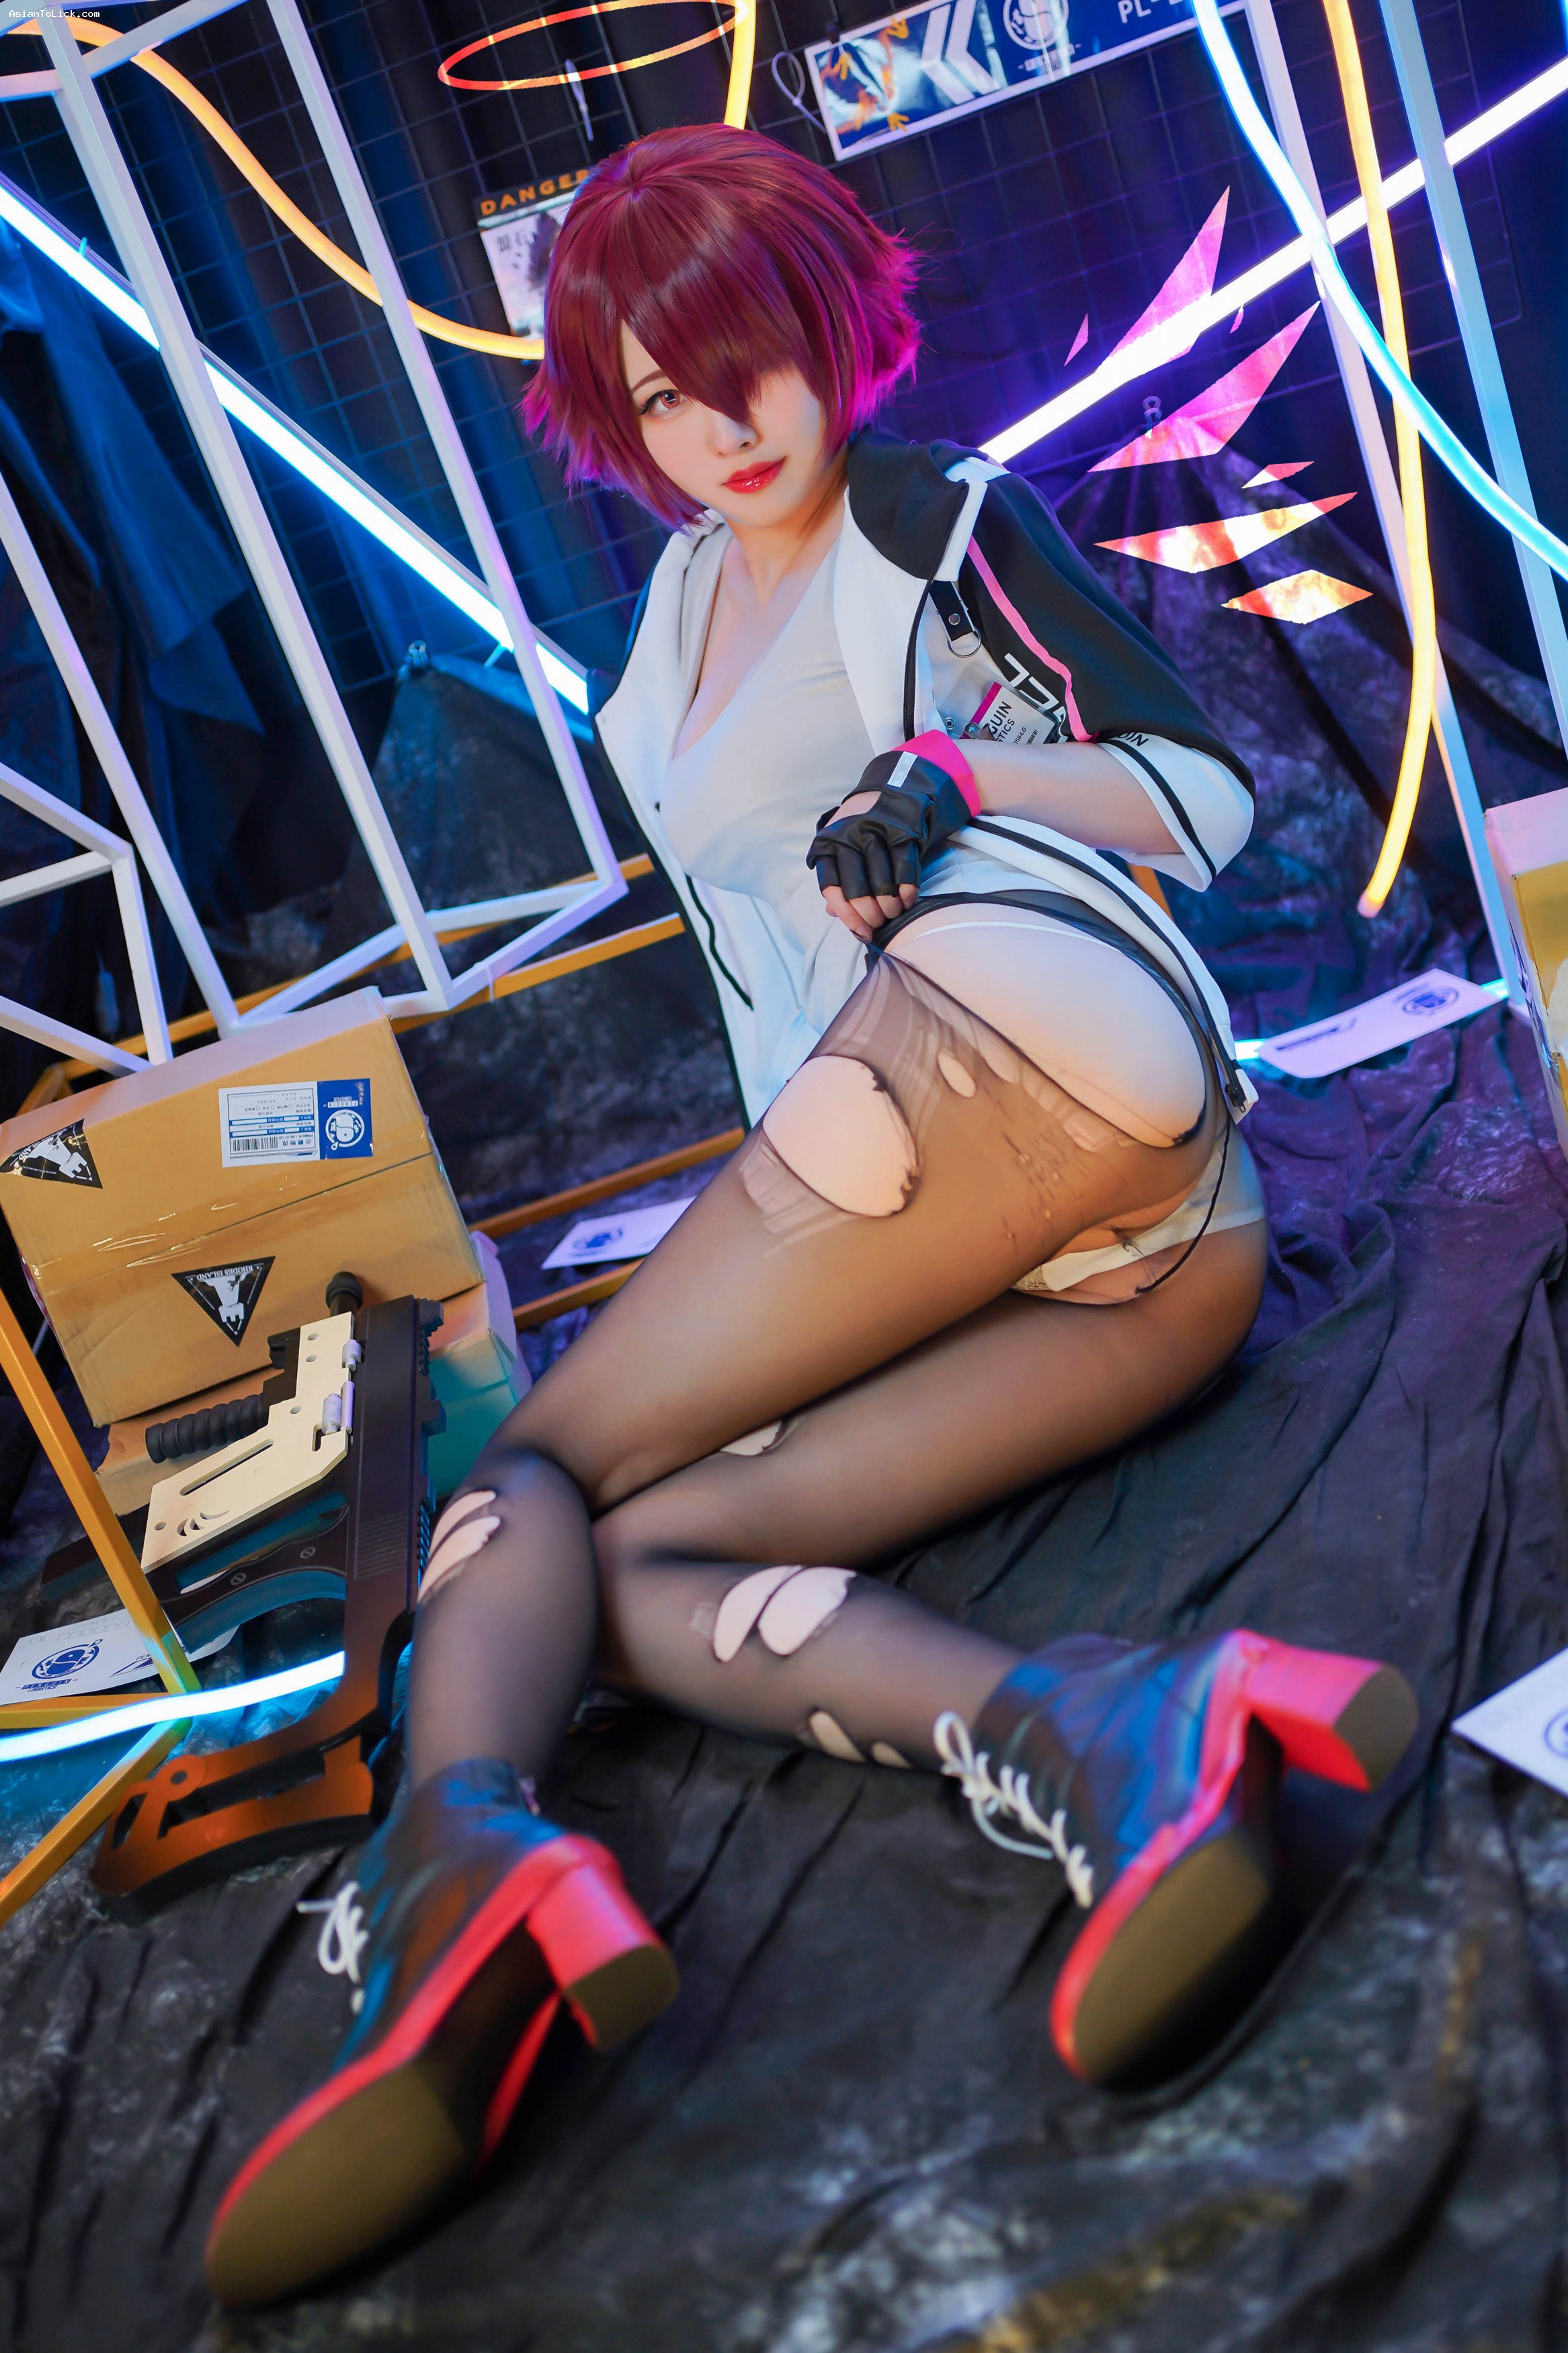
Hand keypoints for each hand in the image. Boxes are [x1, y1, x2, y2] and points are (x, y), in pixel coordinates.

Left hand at [808, 741, 976, 938]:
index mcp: (829, 843)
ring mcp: (875, 832)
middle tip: (879, 924)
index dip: (846, 915)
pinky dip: (907, 891)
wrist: (898, 784)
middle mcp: (848, 837)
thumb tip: (834, 913)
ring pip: (881, 883)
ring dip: (890, 907)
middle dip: (869, 915)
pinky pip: (905, 869)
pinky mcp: (902, 830)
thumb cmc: (866, 827)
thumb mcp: (844, 845)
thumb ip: (838, 877)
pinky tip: (908, 901)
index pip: (831, 887)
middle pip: (857, 889)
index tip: (860, 931)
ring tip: (894, 914)